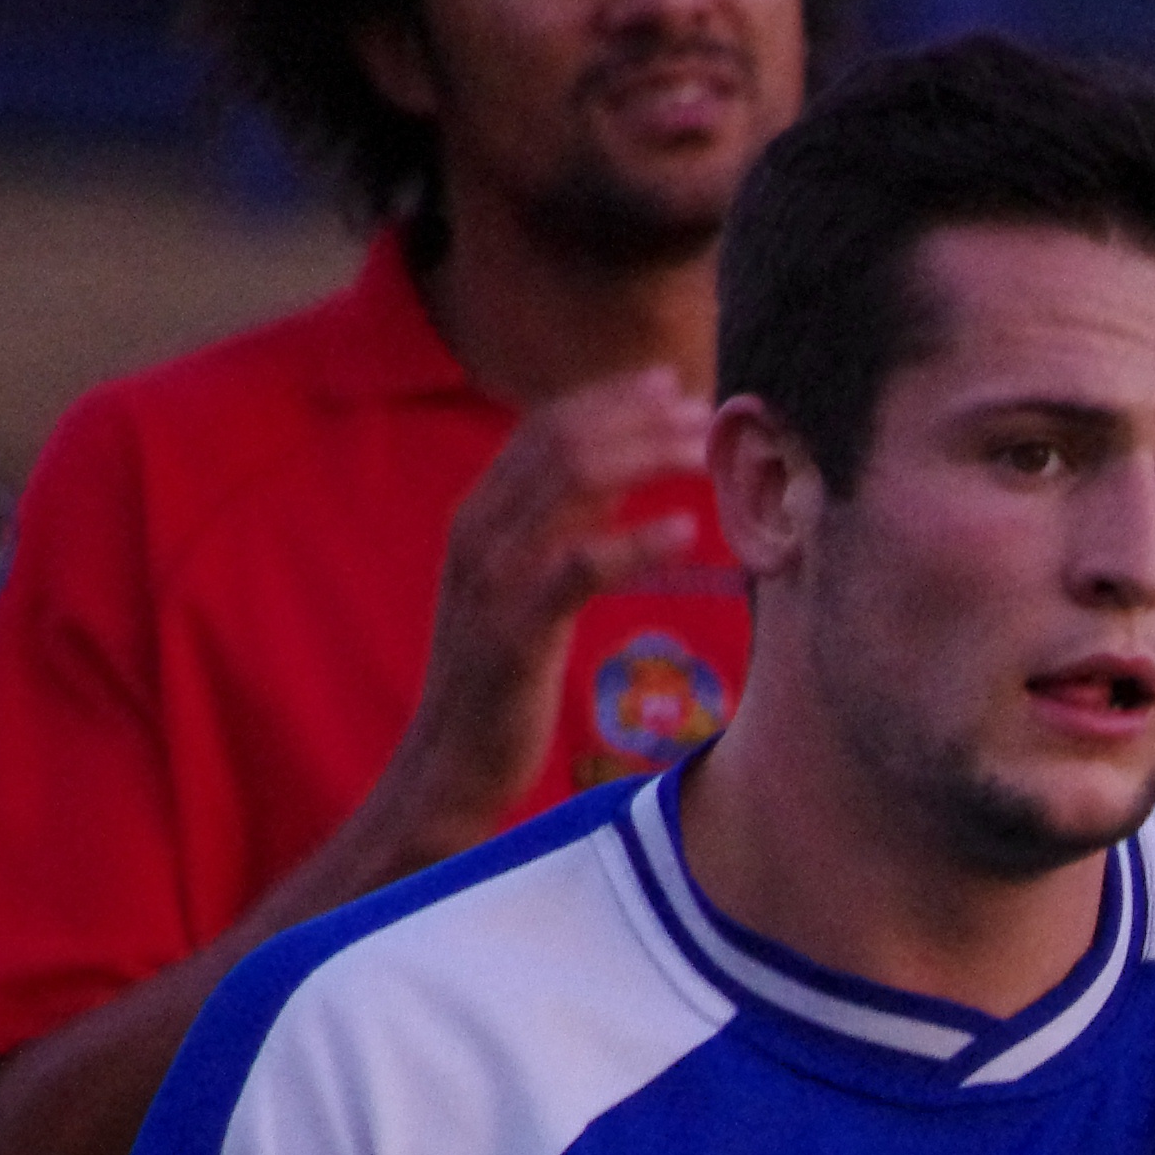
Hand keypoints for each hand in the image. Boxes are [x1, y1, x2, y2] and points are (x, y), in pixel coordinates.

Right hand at [384, 368, 711, 856]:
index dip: (613, 399)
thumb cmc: (496, 687)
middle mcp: (478, 534)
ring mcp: (492, 579)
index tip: (674, 385)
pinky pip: (581, 567)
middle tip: (707, 415)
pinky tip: (685, 531)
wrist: (448, 768)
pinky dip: (636, 542)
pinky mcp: (515, 632)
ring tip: (705, 454)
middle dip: (640, 419)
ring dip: (647, 458)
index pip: (546, 428)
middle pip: (565, 441)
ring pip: (572, 484)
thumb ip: (561, 532)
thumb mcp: (527, 592)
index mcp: (478, 518)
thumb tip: (616, 479)